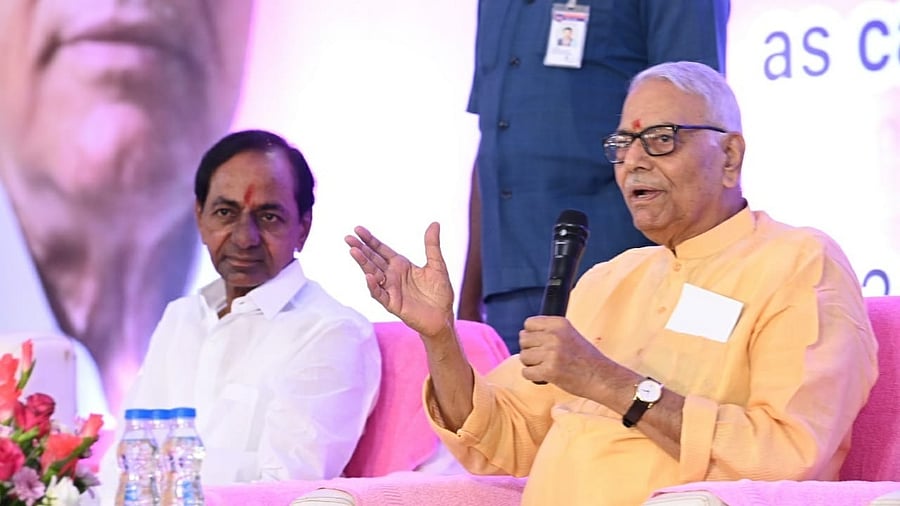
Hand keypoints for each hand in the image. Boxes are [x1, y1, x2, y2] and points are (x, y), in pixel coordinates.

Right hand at [345, 222, 455, 337]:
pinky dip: (374, 286)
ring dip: (363, 263)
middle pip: (373, 260)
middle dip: (361, 249)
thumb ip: (432, 245)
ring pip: (373, 274)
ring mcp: (391, 289)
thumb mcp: (437, 265)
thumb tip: (435, 223)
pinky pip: (380, 294)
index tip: (358, 229)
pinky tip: (369, 276)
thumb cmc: (440, 292)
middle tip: (348, 238)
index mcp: (401, 265)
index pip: (381, 250)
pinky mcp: (392, 303)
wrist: (443, 316)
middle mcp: (392, 275)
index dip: (370, 240)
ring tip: (354, 251)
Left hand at [518, 315, 609, 396]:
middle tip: (543, 358)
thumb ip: (549, 332)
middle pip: (523, 339)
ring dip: (531, 364)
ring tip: (546, 366)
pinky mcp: (549, 371)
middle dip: (530, 349)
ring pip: (523, 356)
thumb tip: (524, 335)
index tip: (540, 343)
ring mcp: (551, 353)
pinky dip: (533, 376)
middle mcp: (554, 335)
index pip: (528, 324)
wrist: (601, 377)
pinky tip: (544, 376)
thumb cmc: (586, 358)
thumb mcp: (570, 335)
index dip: (531, 335)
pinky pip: (526, 372)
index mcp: (560, 323)